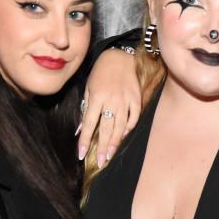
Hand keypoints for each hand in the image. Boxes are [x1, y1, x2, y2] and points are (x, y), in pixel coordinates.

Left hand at [78, 49, 140, 165]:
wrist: (120, 57)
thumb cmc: (100, 72)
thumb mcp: (89, 88)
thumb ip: (86, 108)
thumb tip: (81, 129)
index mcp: (97, 97)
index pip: (89, 123)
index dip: (84, 140)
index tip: (81, 154)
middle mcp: (111, 101)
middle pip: (106, 128)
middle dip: (102, 147)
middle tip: (101, 162)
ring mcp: (126, 101)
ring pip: (120, 127)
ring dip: (114, 143)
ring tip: (110, 155)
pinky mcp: (137, 99)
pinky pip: (133, 118)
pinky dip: (128, 129)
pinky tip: (122, 137)